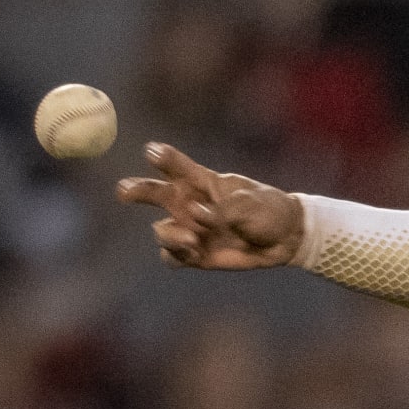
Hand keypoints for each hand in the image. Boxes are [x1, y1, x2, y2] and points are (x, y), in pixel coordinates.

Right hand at [116, 143, 303, 269]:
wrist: (285, 239)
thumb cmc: (268, 211)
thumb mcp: (250, 204)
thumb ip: (222, 210)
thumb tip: (195, 214)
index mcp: (203, 182)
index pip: (178, 166)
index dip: (163, 158)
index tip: (151, 151)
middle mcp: (189, 204)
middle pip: (154, 194)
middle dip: (137, 190)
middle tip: (124, 191)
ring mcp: (189, 229)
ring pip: (161, 231)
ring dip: (170, 235)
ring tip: (192, 238)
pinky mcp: (194, 254)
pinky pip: (172, 256)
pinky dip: (177, 254)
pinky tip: (194, 251)